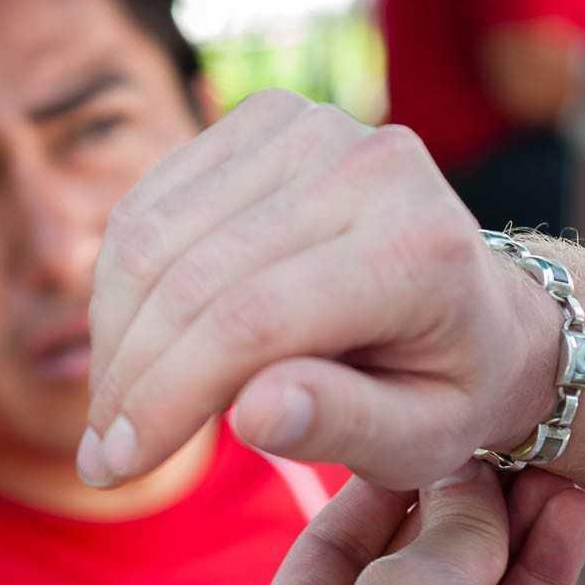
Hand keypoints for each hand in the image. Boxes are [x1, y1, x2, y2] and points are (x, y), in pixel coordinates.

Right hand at [80, 89, 558, 489]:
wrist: (481, 305)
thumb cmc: (448, 389)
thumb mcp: (421, 439)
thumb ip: (345, 425)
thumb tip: (253, 413)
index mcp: (419, 250)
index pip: (252, 321)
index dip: (167, 397)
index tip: (116, 467)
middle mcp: (370, 165)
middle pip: (194, 276)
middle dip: (129, 377)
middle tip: (103, 454)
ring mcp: (313, 127)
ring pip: (156, 235)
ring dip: (114, 333)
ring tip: (115, 411)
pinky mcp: (266, 118)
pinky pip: (153, 201)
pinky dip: (123, 281)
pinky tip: (130, 344)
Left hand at [233, 466, 584, 584]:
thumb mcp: (414, 581)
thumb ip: (440, 520)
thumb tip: (463, 474)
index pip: (321, 553)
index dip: (374, 490)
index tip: (421, 443)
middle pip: (399, 574)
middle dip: (458, 510)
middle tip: (497, 453)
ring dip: (510, 534)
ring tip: (552, 471)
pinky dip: (536, 576)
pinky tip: (572, 514)